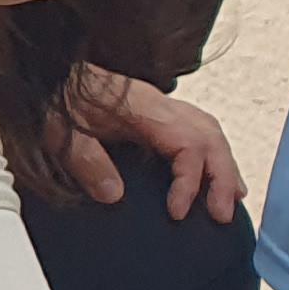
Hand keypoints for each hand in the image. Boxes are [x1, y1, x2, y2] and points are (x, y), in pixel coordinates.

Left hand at [58, 70, 243, 221]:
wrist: (57, 74)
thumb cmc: (59, 101)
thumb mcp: (61, 131)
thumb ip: (86, 160)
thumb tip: (113, 195)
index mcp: (142, 107)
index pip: (187, 143)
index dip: (190, 179)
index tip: (177, 212)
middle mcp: (161, 104)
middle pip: (209, 137)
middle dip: (222, 177)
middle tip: (221, 215)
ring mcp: (163, 106)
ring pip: (210, 132)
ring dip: (224, 166)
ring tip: (231, 201)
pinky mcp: (159, 112)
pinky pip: (199, 130)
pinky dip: (213, 154)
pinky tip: (217, 176)